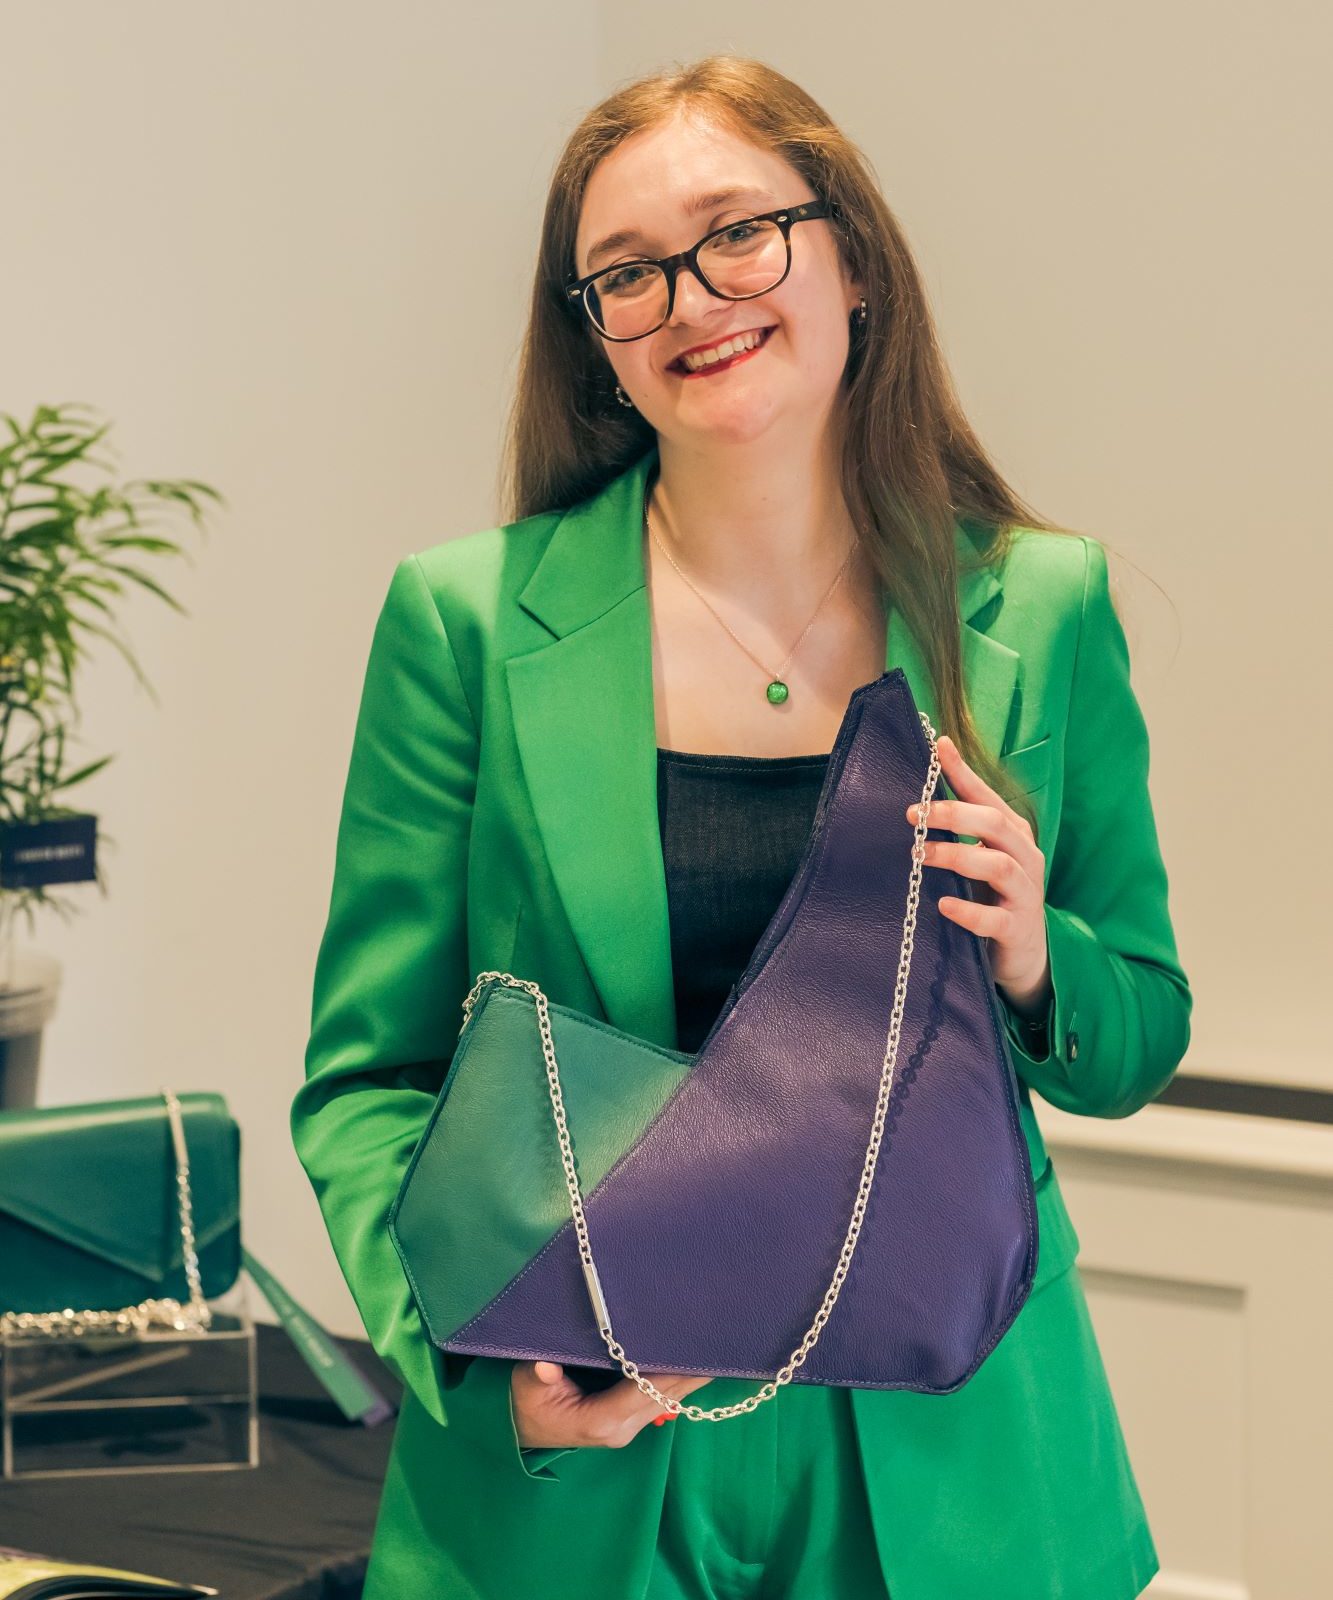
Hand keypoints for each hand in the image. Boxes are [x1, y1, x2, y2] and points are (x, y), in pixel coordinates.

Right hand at [511, 1359, 713, 1450]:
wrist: (523, 1429)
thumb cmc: (526, 1403)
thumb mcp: (526, 1386)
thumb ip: (537, 1376)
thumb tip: (545, 1367)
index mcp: (600, 1421)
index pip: (642, 1392)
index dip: (668, 1372)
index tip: (693, 1350)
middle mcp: (622, 1428)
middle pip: (665, 1396)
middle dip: (690, 1370)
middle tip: (717, 1338)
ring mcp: (629, 1427)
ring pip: (670, 1400)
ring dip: (691, 1376)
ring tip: (717, 1345)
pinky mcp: (631, 1421)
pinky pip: (663, 1399)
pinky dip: (681, 1380)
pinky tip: (698, 1361)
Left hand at [907, 733, 1051, 1017]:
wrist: (1024, 955)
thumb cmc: (994, 897)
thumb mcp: (980, 856)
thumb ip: (961, 828)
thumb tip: (923, 792)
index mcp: (1014, 835)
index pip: (989, 797)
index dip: (964, 773)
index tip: (938, 748)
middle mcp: (1025, 858)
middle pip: (996, 824)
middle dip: (955, 814)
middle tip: (915, 814)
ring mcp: (1025, 894)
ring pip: (998, 865)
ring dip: (958, 856)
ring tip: (923, 855)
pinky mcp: (1017, 929)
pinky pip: (994, 919)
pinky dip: (969, 911)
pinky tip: (944, 905)